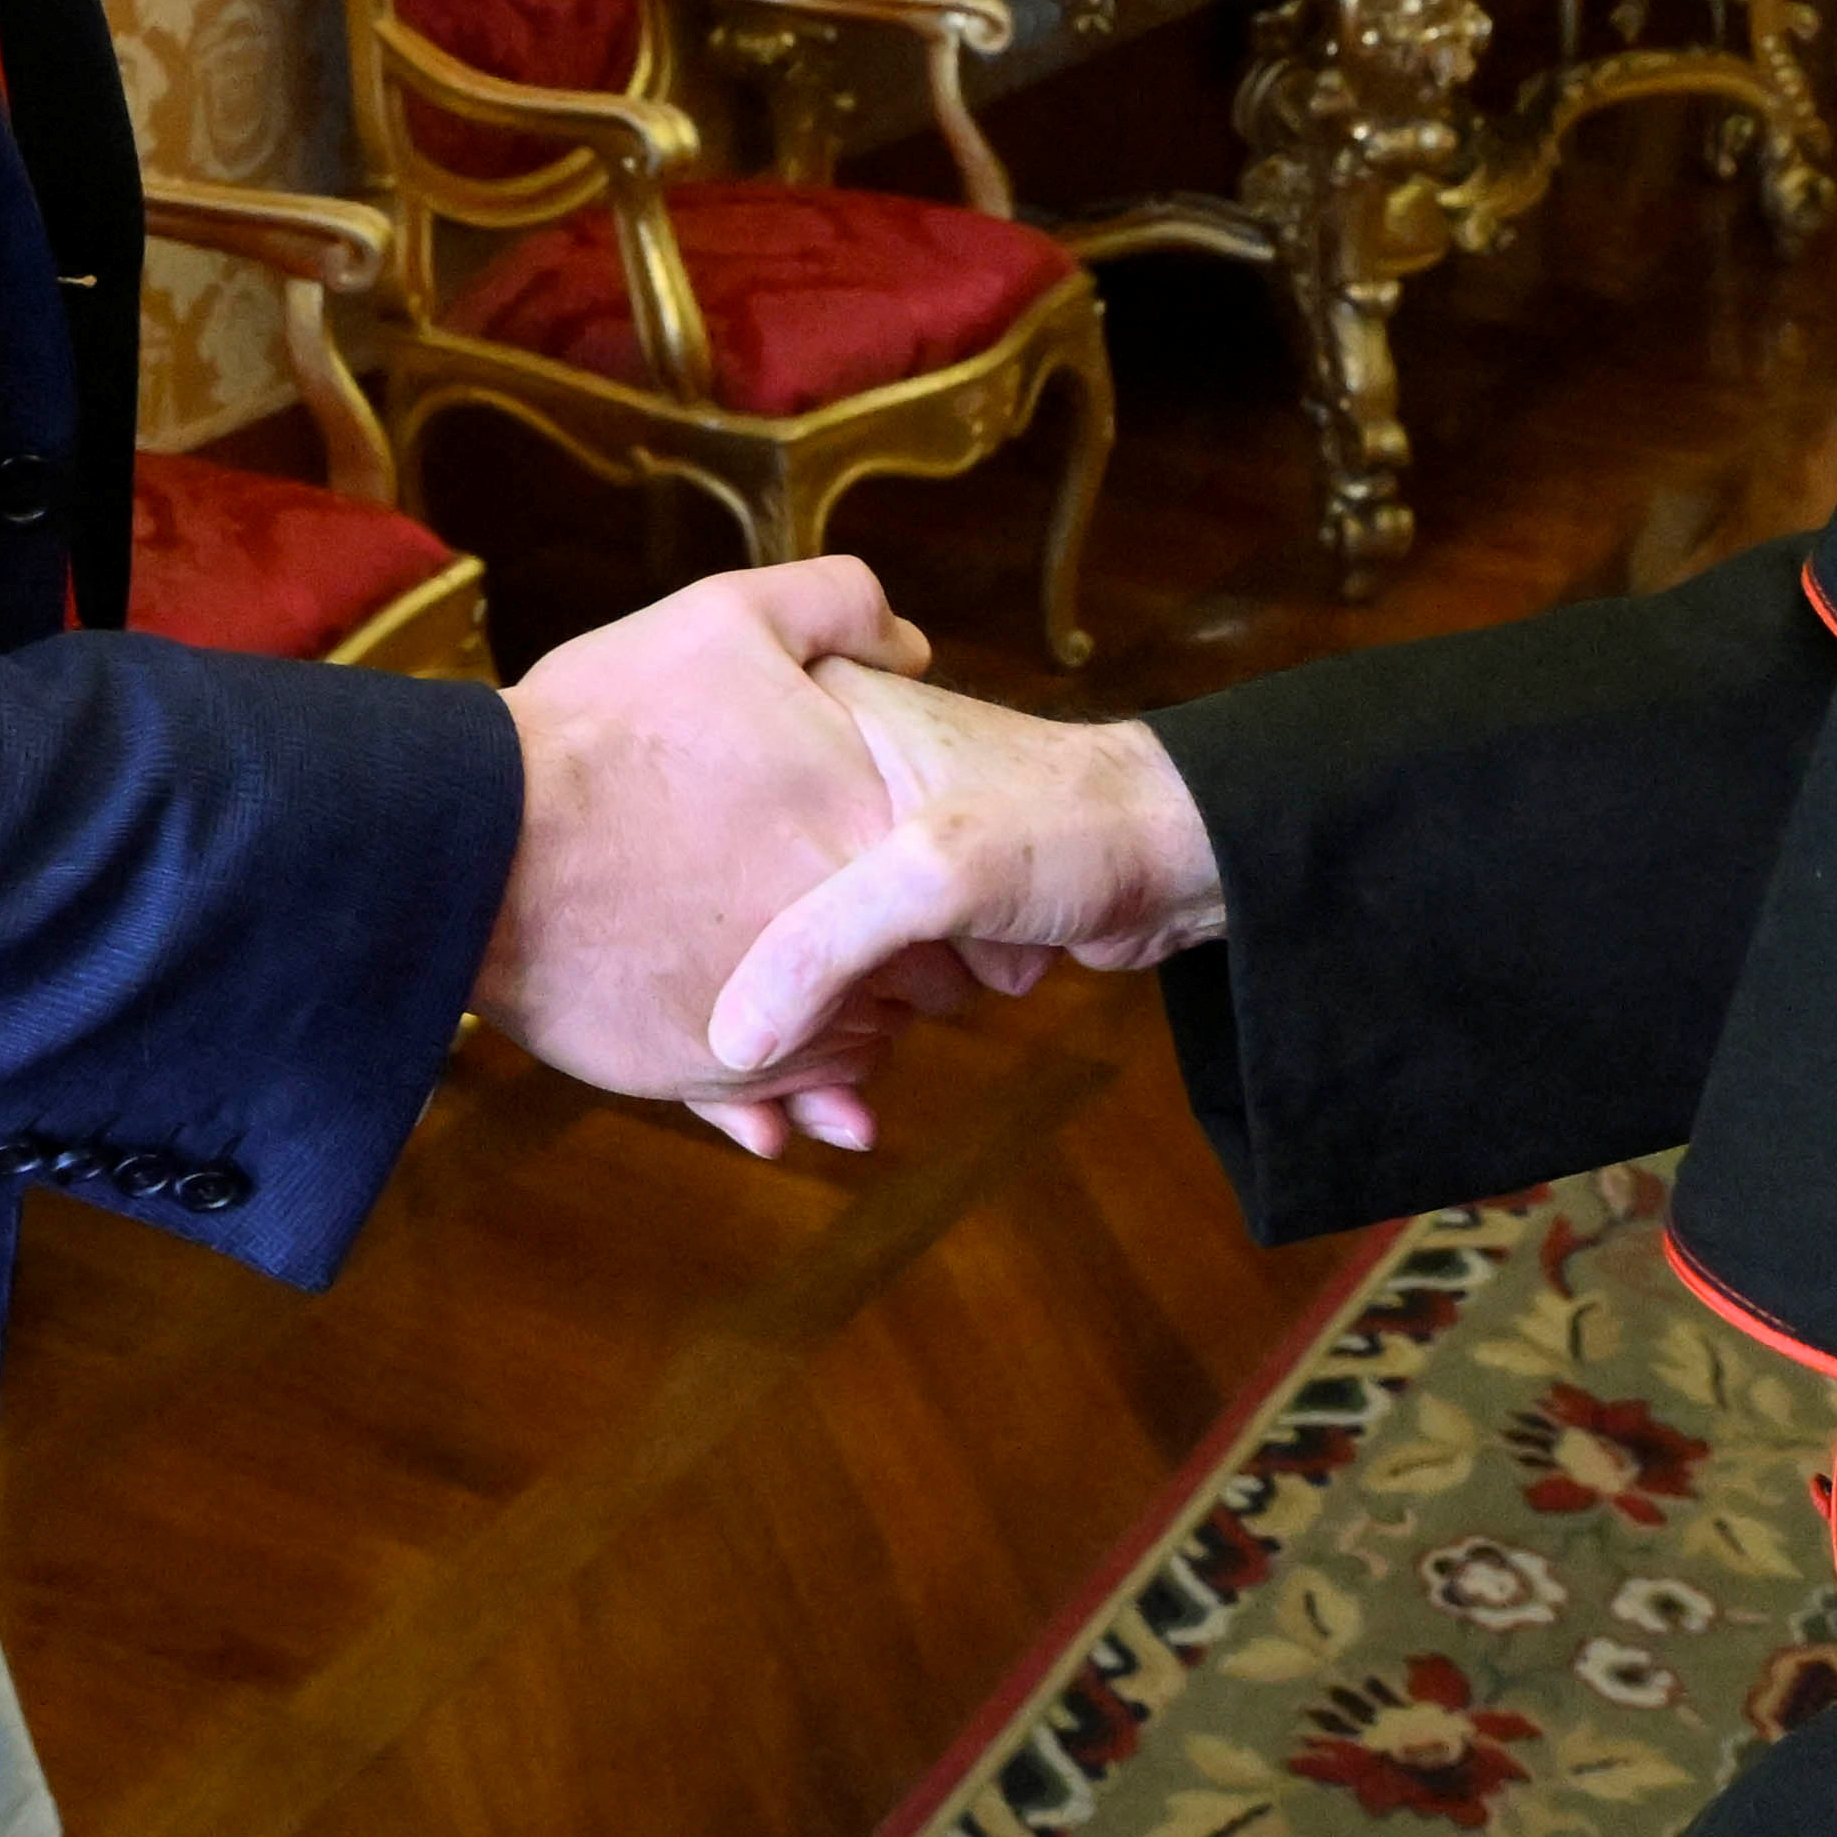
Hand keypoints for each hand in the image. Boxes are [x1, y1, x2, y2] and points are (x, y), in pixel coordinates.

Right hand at [477, 556, 941, 1156]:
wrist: (473, 839)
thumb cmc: (599, 725)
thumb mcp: (726, 618)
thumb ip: (840, 608)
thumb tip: (910, 645)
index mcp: (871, 829)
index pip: (953, 880)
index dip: (925, 864)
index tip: (883, 851)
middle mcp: (849, 941)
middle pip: (922, 972)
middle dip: (893, 950)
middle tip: (840, 915)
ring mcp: (781, 1015)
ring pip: (855, 1040)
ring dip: (838, 1015)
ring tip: (790, 969)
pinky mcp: (709, 1071)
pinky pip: (782, 1094)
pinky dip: (780, 1075)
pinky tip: (751, 1030)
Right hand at [703, 662, 1226, 1083]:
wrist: (1176, 855)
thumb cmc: (1066, 823)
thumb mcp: (932, 871)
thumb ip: (826, 944)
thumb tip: (729, 1046)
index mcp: (812, 722)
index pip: (703, 815)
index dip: (682, 909)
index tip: (659, 986)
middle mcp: (820, 779)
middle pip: (731, 905)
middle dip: (739, 1006)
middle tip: (740, 1083)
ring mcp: (856, 853)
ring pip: (783, 959)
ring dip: (789, 1046)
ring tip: (789, 1113)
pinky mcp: (898, 917)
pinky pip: (834, 993)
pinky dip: (831, 1058)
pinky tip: (827, 1113)